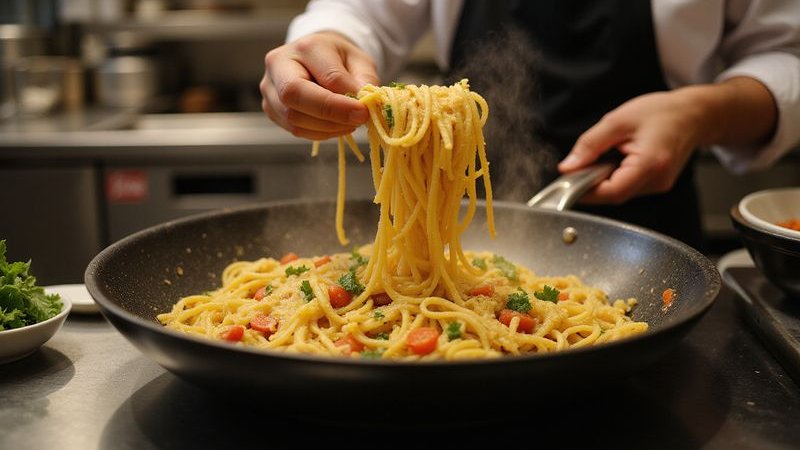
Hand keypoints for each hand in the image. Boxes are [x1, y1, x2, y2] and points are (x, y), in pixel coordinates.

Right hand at [260, 31, 379, 139]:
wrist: (316, 58)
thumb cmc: (339, 59)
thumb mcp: (359, 61)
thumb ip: (364, 80)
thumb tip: (363, 104)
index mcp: (306, 47)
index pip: (324, 77)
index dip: (344, 101)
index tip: (364, 111)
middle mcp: (279, 64)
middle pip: (295, 96)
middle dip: (330, 115)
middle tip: (356, 121)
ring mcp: (270, 88)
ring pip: (294, 119)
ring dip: (327, 128)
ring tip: (349, 123)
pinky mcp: (270, 109)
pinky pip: (295, 129)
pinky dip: (319, 133)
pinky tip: (334, 125)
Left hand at [558, 77, 776, 204]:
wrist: (695, 114)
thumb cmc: (662, 112)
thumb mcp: (618, 121)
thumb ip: (590, 145)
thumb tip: (568, 167)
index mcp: (649, 164)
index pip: (611, 192)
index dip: (585, 190)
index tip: (568, 180)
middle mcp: (657, 181)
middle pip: (614, 196)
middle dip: (591, 185)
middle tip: (577, 168)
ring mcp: (659, 185)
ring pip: (620, 194)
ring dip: (603, 182)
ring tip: (599, 159)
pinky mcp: (658, 184)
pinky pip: (629, 188)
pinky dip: (615, 179)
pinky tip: (614, 162)